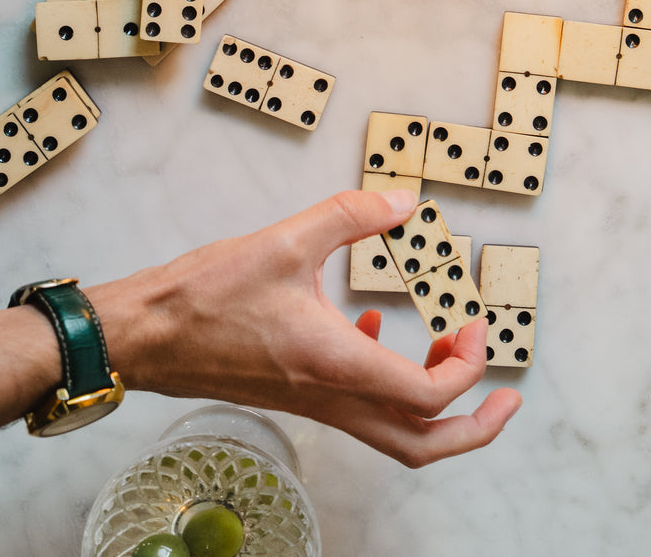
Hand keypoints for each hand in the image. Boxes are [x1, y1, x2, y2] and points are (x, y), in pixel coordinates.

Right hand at [89, 189, 520, 467]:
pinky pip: (360, 410)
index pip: (429, 395)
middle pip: (422, 446)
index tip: (473, 323)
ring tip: (457, 356)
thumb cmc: (202, 298)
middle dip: (477, 428)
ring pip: (394, 436)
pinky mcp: (298, 394)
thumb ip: (351, 216)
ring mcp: (315, 403)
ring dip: (439, 410)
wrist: (141, 336)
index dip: (469, 364)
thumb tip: (403, 203)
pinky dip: (388, 384)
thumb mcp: (285, 240)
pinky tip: (374, 330)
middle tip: (509, 397)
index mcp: (337, 365)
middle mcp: (331, 397)